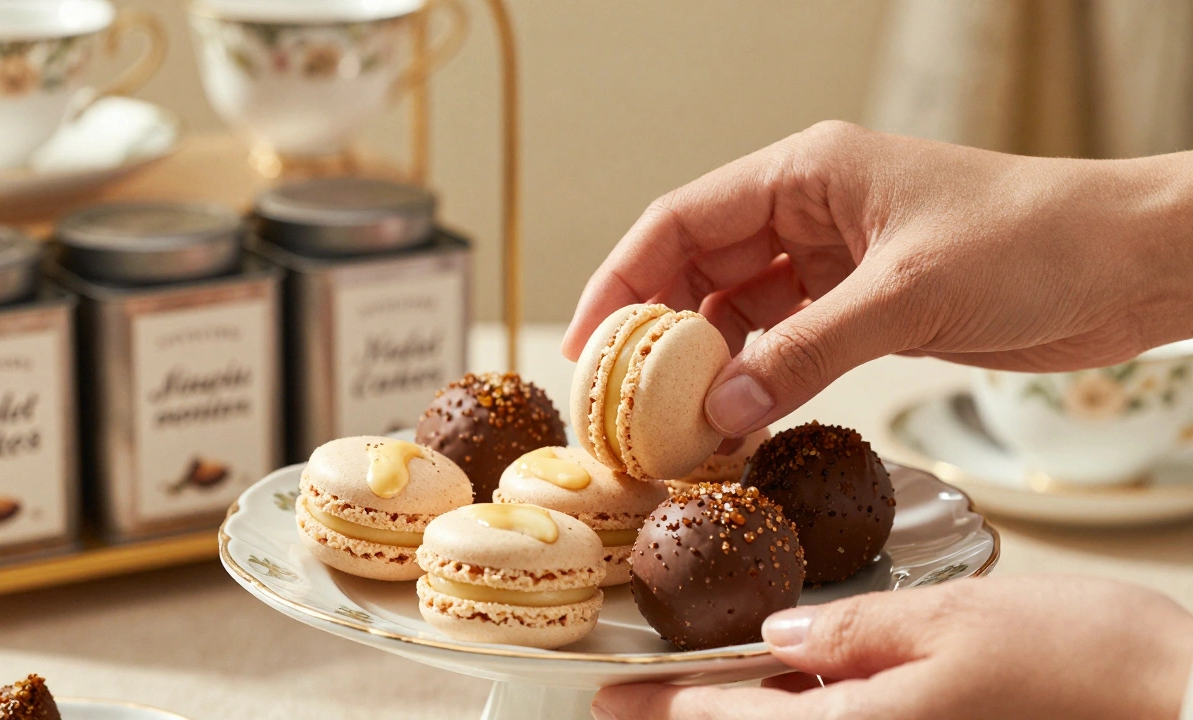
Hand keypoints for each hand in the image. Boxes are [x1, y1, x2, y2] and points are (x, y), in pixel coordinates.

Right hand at [562, 122, 1192, 436]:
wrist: (1130, 266)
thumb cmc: (1034, 241)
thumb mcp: (906, 296)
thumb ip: (806, 352)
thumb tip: (719, 410)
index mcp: (806, 174)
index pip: (681, 220)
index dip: (622, 280)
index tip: (587, 345)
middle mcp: (809, 212)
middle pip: (698, 269)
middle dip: (656, 334)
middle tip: (621, 402)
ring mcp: (834, 262)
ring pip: (738, 314)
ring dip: (706, 367)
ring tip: (673, 425)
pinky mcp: (862, 308)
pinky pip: (785, 345)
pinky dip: (757, 382)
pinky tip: (737, 422)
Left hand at [592, 575, 1192, 719]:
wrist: (1178, 706)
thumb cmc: (1081, 663)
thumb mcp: (952, 620)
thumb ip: (851, 629)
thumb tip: (777, 633)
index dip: (660, 707)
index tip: (608, 696)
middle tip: (637, 698)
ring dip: (749, 717)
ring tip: (709, 688)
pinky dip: (806, 713)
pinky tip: (801, 685)